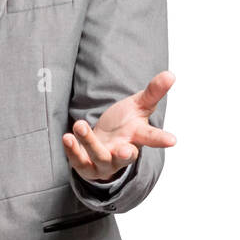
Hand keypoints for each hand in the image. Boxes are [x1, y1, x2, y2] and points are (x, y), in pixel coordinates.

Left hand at [62, 70, 176, 181]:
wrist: (104, 145)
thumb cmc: (124, 124)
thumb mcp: (138, 106)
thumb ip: (153, 92)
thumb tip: (171, 73)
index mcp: (138, 137)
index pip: (152, 138)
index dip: (161, 139)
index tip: (172, 140)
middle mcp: (123, 154)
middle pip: (126, 157)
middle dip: (126, 155)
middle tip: (126, 151)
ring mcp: (105, 163)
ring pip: (99, 156)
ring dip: (89, 142)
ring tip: (80, 124)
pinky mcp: (86, 166)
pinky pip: (79, 161)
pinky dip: (73, 150)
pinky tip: (67, 137)